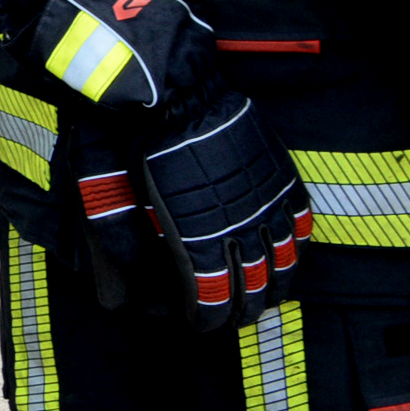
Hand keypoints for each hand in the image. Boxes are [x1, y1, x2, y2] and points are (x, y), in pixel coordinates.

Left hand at [137, 92, 310, 331]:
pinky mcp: (278, 177)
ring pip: (281, 262)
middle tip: (234, 317)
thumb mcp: (110, 191)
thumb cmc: (134, 136)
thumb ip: (116, 236)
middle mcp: (236, 227)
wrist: (173, 86)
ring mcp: (262, 202)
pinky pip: (299, 222)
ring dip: (275, 285)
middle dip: (242, 310)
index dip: (207, 319)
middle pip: (251, 288)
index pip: (211, 299)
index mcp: (194, 239)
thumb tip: (115, 286)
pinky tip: (288, 256)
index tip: (200, 324)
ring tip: (266, 297)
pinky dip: (296, 246)